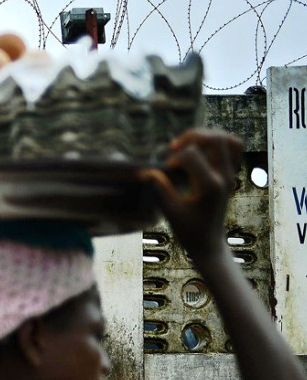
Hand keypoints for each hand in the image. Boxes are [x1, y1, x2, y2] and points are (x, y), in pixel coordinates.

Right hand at [140, 129, 242, 265]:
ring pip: (227, 139)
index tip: (166, 171)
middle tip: (174, 148)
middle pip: (214, 139)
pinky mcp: (230, 175)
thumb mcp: (170, 212)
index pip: (191, 154)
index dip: (173, 158)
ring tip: (188, 144)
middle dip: (191, 137)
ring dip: (206, 136)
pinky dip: (218, 142)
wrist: (209, 243)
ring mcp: (230, 175)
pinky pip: (233, 148)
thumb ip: (160, 189)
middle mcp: (224, 177)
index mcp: (210, 186)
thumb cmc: (188, 231)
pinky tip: (200, 149)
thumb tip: (146, 172)